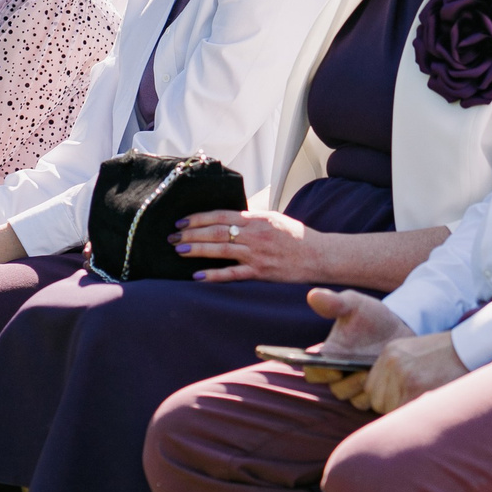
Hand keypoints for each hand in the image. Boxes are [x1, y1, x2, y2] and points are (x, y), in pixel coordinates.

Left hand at [172, 209, 318, 283]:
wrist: (319, 256)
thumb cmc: (296, 238)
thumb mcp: (273, 219)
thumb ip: (251, 218)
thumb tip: (228, 216)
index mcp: (257, 219)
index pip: (221, 215)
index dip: (199, 218)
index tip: (182, 221)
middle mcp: (255, 235)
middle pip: (217, 232)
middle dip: (192, 233)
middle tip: (172, 236)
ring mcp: (257, 255)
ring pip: (221, 250)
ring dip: (197, 250)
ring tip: (179, 250)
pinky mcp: (261, 273)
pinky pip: (233, 274)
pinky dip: (214, 275)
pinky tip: (197, 275)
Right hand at [295, 287, 415, 408]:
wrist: (402, 328)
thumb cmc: (373, 316)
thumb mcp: (355, 305)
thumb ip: (335, 302)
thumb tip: (312, 295)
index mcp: (328, 356)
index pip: (312, 372)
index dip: (319, 373)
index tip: (333, 367)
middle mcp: (340, 375)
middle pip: (335, 389)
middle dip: (347, 383)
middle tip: (361, 373)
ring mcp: (359, 386)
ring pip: (354, 400)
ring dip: (364, 391)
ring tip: (376, 375)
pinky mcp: (378, 393)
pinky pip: (374, 405)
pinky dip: (381, 397)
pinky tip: (390, 383)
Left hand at [362, 332, 468, 413]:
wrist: (474, 348)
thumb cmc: (450, 357)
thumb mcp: (416, 354)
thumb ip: (397, 373)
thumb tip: (384, 402)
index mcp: (390, 352)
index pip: (372, 388)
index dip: (387, 399)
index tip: (405, 399)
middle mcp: (392, 361)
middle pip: (377, 401)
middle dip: (394, 407)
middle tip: (420, 400)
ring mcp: (403, 375)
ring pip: (389, 410)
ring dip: (406, 412)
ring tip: (428, 400)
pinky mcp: (415, 388)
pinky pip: (403, 414)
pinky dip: (415, 417)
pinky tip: (431, 406)